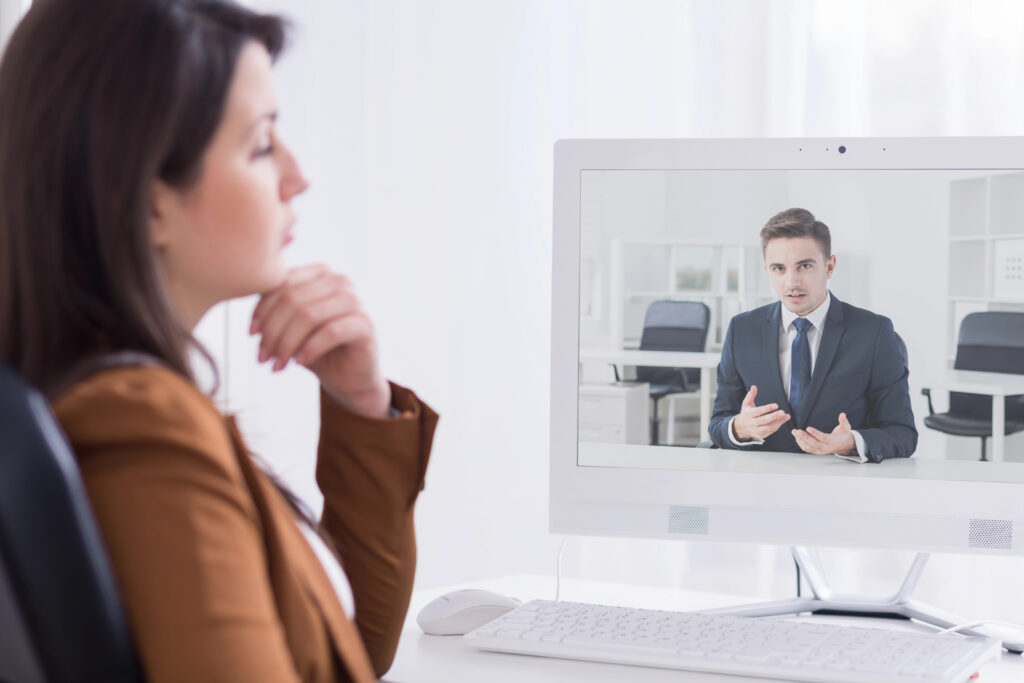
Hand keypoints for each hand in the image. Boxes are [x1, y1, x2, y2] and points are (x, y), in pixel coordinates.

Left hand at [250, 264, 390, 417]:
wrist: (349, 378)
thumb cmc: (316, 348)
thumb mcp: (291, 324)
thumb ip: (275, 306)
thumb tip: (244, 298)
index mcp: (320, 273)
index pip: (282, 283)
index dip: (262, 309)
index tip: (251, 334)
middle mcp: (340, 281)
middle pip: (293, 299)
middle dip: (272, 331)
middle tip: (262, 356)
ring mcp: (355, 301)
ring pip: (309, 315)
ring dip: (287, 343)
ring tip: (277, 363)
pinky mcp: (365, 325)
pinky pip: (330, 332)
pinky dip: (309, 349)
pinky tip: (299, 363)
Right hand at [732, 385, 789, 441]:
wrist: (741, 427)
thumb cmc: (746, 414)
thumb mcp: (746, 404)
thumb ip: (750, 395)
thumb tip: (754, 387)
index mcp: (748, 414)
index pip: (758, 411)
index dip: (767, 408)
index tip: (776, 405)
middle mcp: (752, 423)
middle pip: (763, 420)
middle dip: (774, 416)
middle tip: (782, 412)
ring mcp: (756, 430)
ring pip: (768, 427)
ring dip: (778, 422)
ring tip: (786, 416)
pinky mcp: (761, 435)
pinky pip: (770, 431)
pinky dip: (777, 426)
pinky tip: (782, 421)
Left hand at [791, 412, 855, 454]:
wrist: (844, 445)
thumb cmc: (843, 435)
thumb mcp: (846, 427)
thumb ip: (844, 421)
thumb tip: (842, 414)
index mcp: (833, 441)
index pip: (823, 438)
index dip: (815, 433)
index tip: (808, 428)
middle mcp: (826, 447)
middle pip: (814, 443)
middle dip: (804, 437)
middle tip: (797, 431)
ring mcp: (821, 450)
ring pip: (809, 447)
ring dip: (800, 440)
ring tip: (794, 432)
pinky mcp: (817, 451)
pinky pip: (808, 449)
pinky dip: (801, 444)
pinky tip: (797, 437)